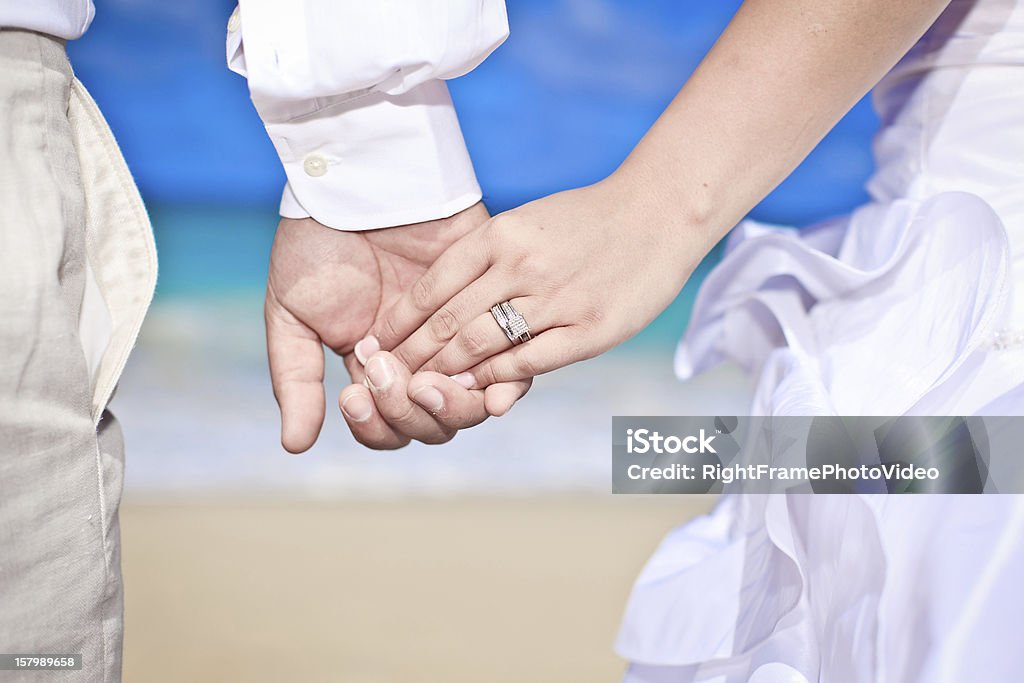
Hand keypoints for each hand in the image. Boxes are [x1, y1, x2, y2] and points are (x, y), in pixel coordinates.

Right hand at [264, 203, 530, 452]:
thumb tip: (296, 447)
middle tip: (388, 375)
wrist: (358, 180)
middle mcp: (421, 361)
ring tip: (427, 382)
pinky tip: (489, 387)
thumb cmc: (316, 244)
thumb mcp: (291, 314)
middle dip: (409, 413)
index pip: (387, 427)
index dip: (375, 425)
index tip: (354, 394)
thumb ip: (296, 380)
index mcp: (375, 370)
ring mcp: (461, 337)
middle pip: (433, 424)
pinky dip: (504, 384)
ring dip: (450, 404)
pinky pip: (515, 362)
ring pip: (473, 403)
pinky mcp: (496, 308)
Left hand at [364, 176, 709, 386]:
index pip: (432, 287)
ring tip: (417, 390)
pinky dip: (495, 380)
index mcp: (502, 235)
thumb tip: (440, 302)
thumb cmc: (587, 221)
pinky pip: (527, 362)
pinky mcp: (588, 330)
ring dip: (443, 373)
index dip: (399, 321)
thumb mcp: (527, 223)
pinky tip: (475, 393)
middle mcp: (522, 265)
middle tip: (382, 378)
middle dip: (410, 355)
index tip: (376, 342)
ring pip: (480, 345)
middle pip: (448, 321)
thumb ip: (485, 259)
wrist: (661, 213)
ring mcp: (556, 299)